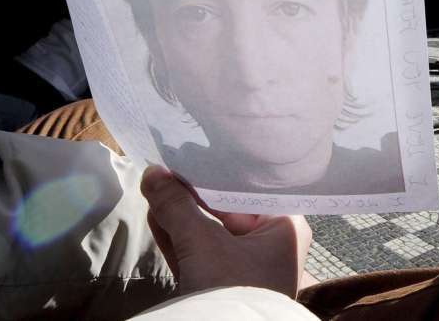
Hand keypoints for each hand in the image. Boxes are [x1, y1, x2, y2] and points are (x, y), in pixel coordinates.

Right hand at [141, 165, 312, 298]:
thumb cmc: (231, 288)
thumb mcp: (202, 242)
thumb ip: (177, 206)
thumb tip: (153, 172)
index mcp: (286, 227)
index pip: (250, 189)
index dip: (219, 170)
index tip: (194, 151)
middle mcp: (272, 245)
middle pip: (227, 209)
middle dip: (194, 193)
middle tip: (168, 165)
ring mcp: (247, 268)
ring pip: (210, 232)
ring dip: (182, 214)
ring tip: (155, 186)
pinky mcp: (224, 287)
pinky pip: (201, 253)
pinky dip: (180, 237)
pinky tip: (157, 215)